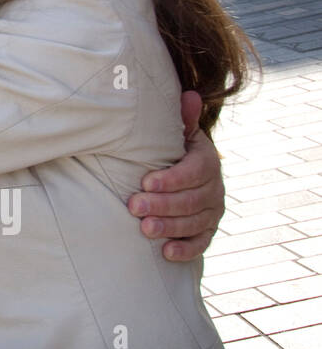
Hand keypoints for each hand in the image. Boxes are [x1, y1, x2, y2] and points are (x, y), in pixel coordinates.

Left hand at [128, 90, 224, 261]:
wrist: (182, 174)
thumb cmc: (171, 151)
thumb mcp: (178, 134)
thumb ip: (182, 119)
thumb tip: (189, 95)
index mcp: (207, 161)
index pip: (196, 171)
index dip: (172, 178)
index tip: (145, 182)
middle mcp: (214, 188)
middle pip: (193, 199)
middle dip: (163, 204)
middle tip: (134, 207)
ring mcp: (212, 212)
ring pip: (196, 222)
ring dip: (170, 227)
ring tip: (145, 229)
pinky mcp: (207, 231)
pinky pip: (201, 243)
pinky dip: (186, 250)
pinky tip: (167, 253)